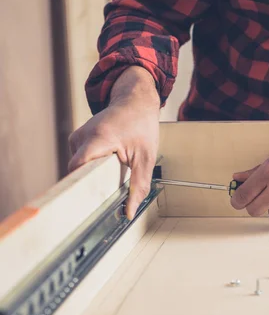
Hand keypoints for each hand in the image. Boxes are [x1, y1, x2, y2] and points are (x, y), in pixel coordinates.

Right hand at [68, 67, 159, 219]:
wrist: (135, 102)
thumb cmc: (141, 127)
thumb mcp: (146, 158)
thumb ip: (139, 186)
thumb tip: (129, 212)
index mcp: (99, 138)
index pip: (78, 167)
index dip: (79, 187)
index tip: (84, 205)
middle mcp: (83, 137)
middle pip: (77, 171)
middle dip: (89, 187)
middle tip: (102, 201)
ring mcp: (77, 137)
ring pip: (78, 168)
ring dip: (93, 176)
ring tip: (110, 176)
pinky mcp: (77, 140)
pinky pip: (80, 162)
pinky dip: (92, 168)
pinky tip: (106, 167)